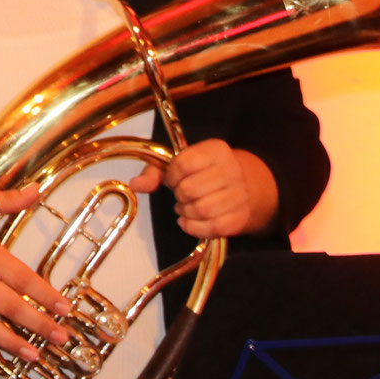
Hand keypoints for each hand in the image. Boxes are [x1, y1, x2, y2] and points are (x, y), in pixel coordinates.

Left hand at [129, 140, 278, 237]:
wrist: (244, 184)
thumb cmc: (205, 172)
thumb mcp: (180, 163)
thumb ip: (155, 172)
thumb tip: (135, 184)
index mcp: (216, 150)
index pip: (184, 164)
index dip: (171, 176)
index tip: (172, 180)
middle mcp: (232, 170)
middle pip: (190, 189)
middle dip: (178, 196)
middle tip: (180, 195)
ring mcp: (239, 195)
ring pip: (202, 210)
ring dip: (186, 213)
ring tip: (185, 208)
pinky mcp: (241, 217)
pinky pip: (213, 227)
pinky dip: (194, 228)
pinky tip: (189, 221)